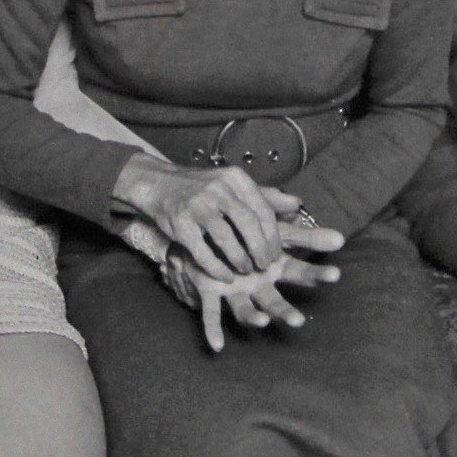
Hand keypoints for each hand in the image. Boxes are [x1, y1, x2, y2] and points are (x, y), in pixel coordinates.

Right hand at [115, 154, 287, 278]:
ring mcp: (197, 205)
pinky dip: (216, 267)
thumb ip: (265, 196)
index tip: (276, 254)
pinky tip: (225, 276)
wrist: (159, 184)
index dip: (272, 236)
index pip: (262, 209)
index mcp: (235, 179)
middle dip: (260, 248)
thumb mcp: (234, 185)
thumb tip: (297, 204)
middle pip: (248, 223)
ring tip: (247, 271)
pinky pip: (202, 251)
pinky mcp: (180, 224)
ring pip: (226, 238)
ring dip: (240, 259)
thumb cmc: (203, 189)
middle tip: (265, 266)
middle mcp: (217, 189)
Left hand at [162, 228, 343, 352]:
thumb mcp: (273, 225)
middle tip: (298, 320)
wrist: (207, 231)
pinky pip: (211, 314)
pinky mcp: (210, 293)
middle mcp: (256, 285)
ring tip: (262, 322)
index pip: (301, 272)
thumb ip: (301, 232)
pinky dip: (212, 330)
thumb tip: (338, 234)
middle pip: (274, 301)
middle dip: (285, 311)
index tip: (335, 274)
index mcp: (273, 268)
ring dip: (254, 319)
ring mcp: (234, 291)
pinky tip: (216, 346)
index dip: (316, 274)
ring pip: (246, 310)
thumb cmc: (244, 230)